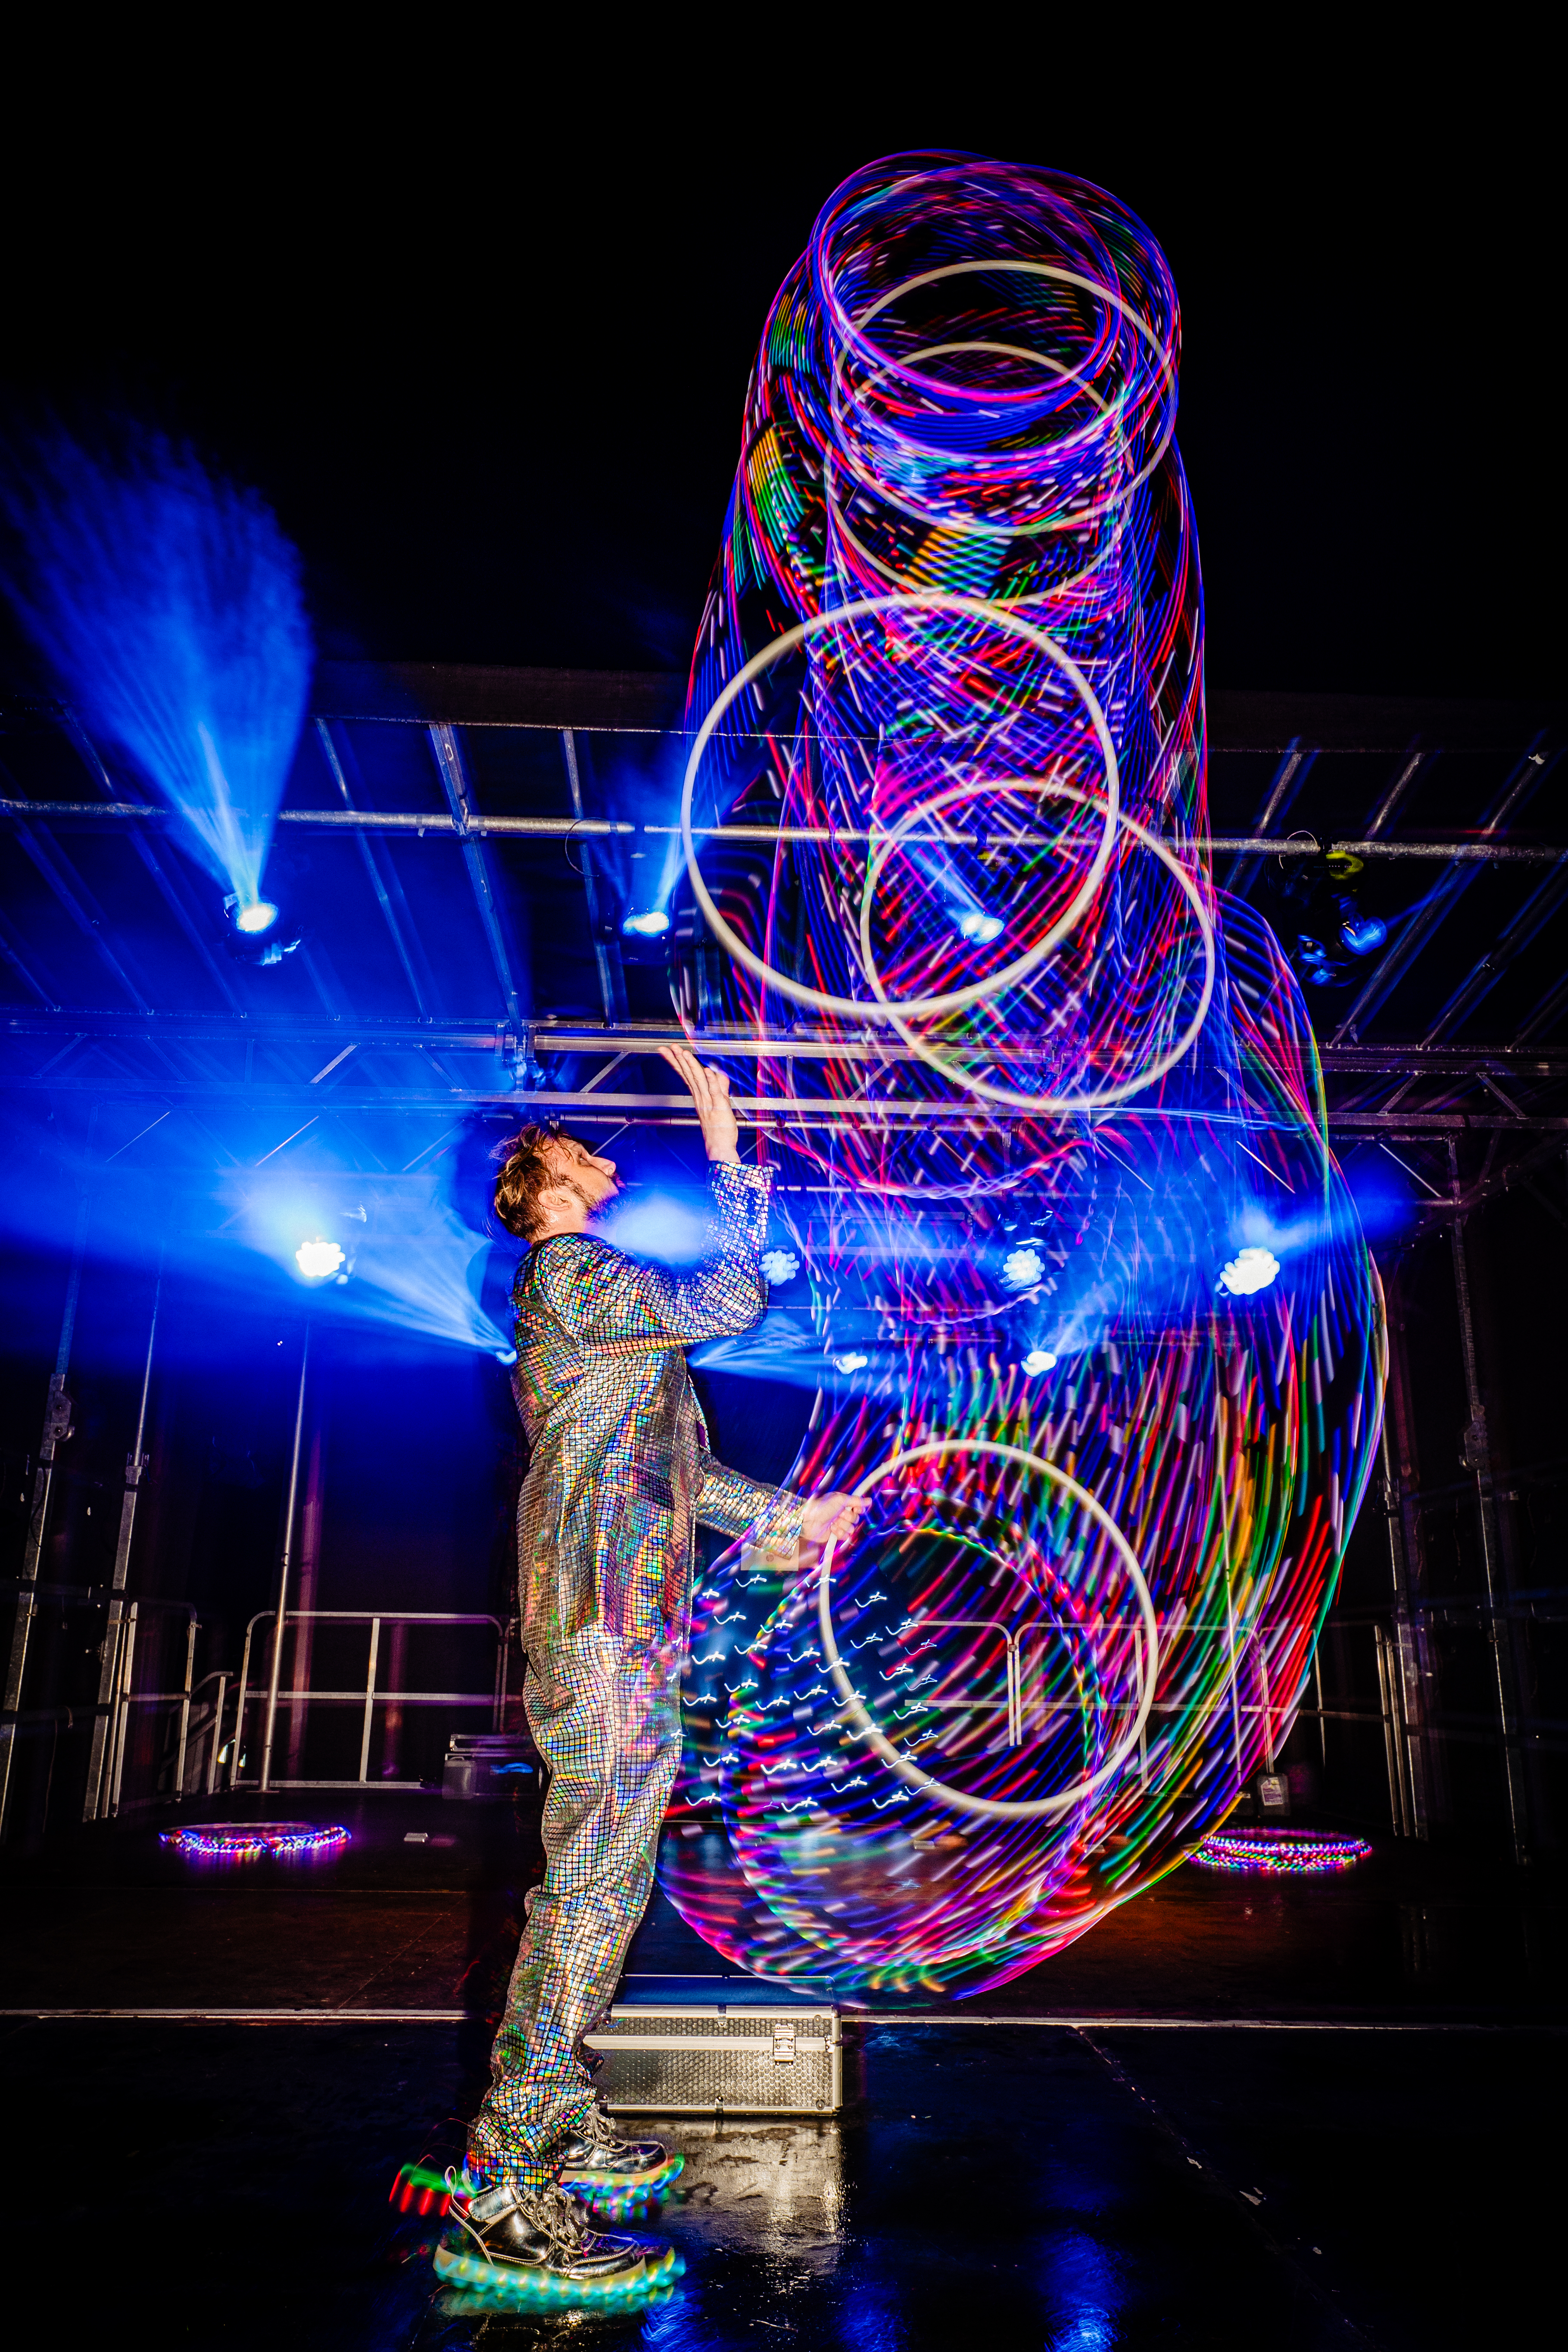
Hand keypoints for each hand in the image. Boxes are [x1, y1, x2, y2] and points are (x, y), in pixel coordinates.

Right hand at [660, 1043, 739, 1165]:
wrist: (719, 1147)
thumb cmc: (719, 1130)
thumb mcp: (720, 1103)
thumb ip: (719, 1087)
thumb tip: (718, 1074)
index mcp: (699, 1096)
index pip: (687, 1075)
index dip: (677, 1062)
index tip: (669, 1052)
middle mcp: (701, 1098)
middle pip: (688, 1075)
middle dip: (678, 1060)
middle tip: (669, 1048)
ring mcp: (709, 1102)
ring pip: (698, 1080)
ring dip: (691, 1066)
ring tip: (683, 1053)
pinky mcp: (719, 1106)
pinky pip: (715, 1092)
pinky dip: (711, 1081)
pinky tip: (707, 1070)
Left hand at [799, 1491, 871, 1562]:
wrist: (809, 1520)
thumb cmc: (821, 1506)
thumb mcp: (840, 1499)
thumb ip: (855, 1500)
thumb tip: (869, 1500)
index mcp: (843, 1503)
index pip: (858, 1507)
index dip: (859, 1509)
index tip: (855, 1508)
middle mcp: (842, 1513)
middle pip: (856, 1518)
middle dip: (847, 1517)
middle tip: (838, 1514)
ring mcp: (839, 1524)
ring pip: (851, 1528)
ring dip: (842, 1525)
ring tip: (832, 1522)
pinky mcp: (836, 1534)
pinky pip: (845, 1536)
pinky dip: (838, 1532)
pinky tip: (831, 1529)